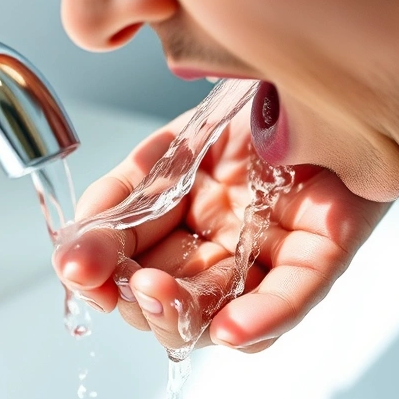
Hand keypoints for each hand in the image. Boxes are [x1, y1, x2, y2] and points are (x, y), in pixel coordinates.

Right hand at [54, 106, 389, 352]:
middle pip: (176, 307)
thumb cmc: (247, 106)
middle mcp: (228, 251)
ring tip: (150, 290)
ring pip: (225, 316)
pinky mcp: (326, 247)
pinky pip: (295, 294)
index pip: (136, 268)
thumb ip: (120, 196)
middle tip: (115, 285)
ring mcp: (273, 255)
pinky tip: (229, 329)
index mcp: (186, 229)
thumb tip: (71, 250)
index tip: (76, 270)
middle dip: (139, 302)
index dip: (104, 277)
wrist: (312, 69)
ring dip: (181, 313)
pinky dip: (263, 317)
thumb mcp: (165, 148)